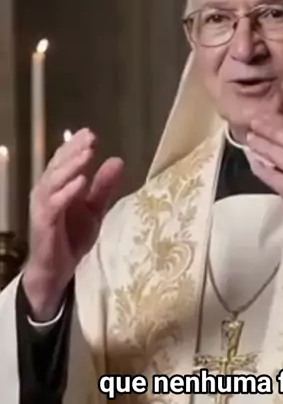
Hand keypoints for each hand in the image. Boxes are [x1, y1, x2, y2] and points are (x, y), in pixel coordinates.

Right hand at [23, 128, 123, 319]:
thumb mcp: (94, 209)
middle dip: (74, 150)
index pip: (65, 160)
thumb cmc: (71, 237)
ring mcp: (44, 206)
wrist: (57, 269)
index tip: (91, 133)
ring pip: (54, 180)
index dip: (76, 145)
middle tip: (90, 137)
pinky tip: (81, 182)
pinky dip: (67, 192)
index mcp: (58, 186)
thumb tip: (118, 160)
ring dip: (71, 166)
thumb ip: (104, 186)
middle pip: (58, 165)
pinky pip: (54, 204)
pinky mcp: (44, 223)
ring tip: (87, 154)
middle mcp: (47, 192)